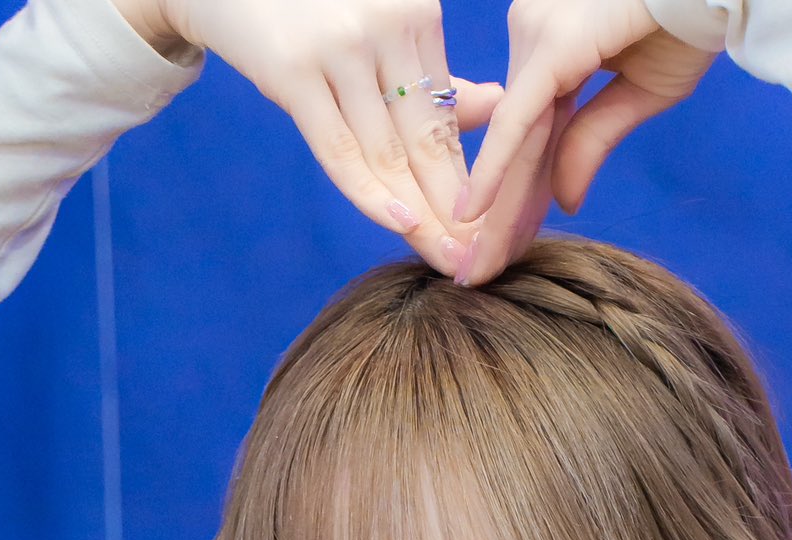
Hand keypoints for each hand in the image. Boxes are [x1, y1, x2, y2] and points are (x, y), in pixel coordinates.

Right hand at [108, 0, 502, 277]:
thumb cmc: (313, 17)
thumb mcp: (380, 36)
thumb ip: (433, 73)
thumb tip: (496, 107)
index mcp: (416, 17)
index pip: (448, 118)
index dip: (471, 180)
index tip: (488, 230)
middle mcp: (386, 27)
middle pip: (427, 140)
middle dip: (454, 210)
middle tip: (476, 262)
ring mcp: (340, 49)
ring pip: (388, 153)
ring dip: (421, 216)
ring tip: (445, 259)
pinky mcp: (295, 71)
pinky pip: (339, 150)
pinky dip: (371, 192)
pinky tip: (402, 223)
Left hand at [454, 0, 716, 248]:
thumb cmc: (689, 17)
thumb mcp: (639, 93)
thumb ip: (593, 141)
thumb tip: (565, 202)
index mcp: (554, 44)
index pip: (531, 135)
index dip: (520, 196)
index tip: (504, 247)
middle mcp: (532, 34)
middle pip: (517, 144)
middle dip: (499, 215)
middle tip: (478, 274)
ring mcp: (536, 37)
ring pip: (514, 142)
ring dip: (496, 211)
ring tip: (478, 269)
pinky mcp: (551, 47)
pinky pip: (518, 121)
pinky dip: (496, 170)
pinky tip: (474, 213)